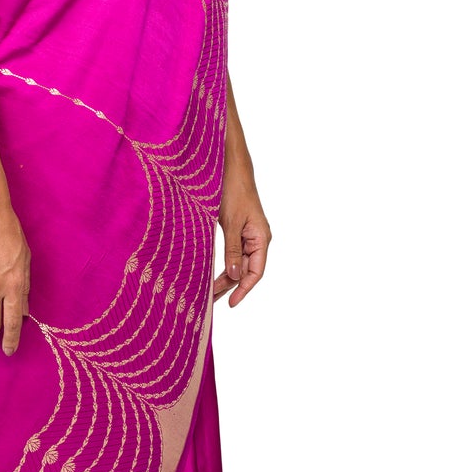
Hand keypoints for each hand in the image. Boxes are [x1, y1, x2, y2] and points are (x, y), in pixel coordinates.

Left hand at [212, 184, 271, 306]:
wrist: (232, 168)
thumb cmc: (234, 191)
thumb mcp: (231, 222)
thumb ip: (232, 249)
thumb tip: (233, 274)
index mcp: (261, 237)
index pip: (256, 271)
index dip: (244, 289)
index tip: (231, 303)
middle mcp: (258, 239)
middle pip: (245, 269)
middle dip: (230, 285)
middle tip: (211, 299)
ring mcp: (249, 235)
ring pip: (238, 262)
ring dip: (226, 276)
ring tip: (210, 291)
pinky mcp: (239, 230)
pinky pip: (234, 252)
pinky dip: (224, 263)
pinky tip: (214, 272)